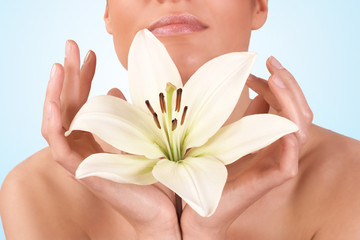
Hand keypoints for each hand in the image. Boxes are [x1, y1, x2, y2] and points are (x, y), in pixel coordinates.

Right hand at [41, 40, 180, 239]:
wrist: (162, 211)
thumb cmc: (154, 176)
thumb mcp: (140, 135)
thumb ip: (124, 114)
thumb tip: (114, 90)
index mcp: (98, 138)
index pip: (84, 102)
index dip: (85, 77)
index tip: (92, 54)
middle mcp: (86, 146)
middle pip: (70, 105)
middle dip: (70, 74)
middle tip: (71, 45)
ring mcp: (82, 159)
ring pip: (58, 121)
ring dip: (55, 92)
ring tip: (59, 64)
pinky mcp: (82, 171)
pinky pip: (58, 144)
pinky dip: (53, 122)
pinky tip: (55, 99)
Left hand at [181, 56, 312, 239]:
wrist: (200, 204)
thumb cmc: (212, 168)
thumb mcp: (230, 131)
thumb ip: (247, 115)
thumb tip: (256, 88)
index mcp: (271, 138)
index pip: (287, 106)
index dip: (277, 85)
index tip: (255, 71)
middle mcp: (278, 148)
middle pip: (299, 111)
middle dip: (288, 84)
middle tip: (272, 62)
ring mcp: (278, 163)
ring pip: (299, 127)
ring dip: (290, 99)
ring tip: (275, 77)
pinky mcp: (274, 178)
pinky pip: (290, 154)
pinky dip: (289, 133)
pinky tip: (280, 116)